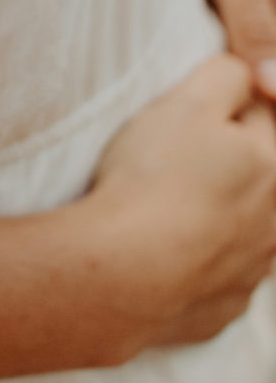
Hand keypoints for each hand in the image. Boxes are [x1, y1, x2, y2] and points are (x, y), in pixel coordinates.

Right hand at [87, 54, 275, 351]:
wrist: (121, 274)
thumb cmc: (152, 180)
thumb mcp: (187, 103)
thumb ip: (226, 76)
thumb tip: (244, 73)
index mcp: (273, 166)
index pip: (261, 120)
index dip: (225, 109)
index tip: (191, 117)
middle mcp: (275, 224)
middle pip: (254, 178)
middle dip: (223, 166)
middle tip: (169, 161)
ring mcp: (252, 272)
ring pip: (240, 231)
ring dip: (212, 216)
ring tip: (164, 208)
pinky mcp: (224, 309)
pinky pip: (217, 278)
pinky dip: (196, 264)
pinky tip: (162, 254)